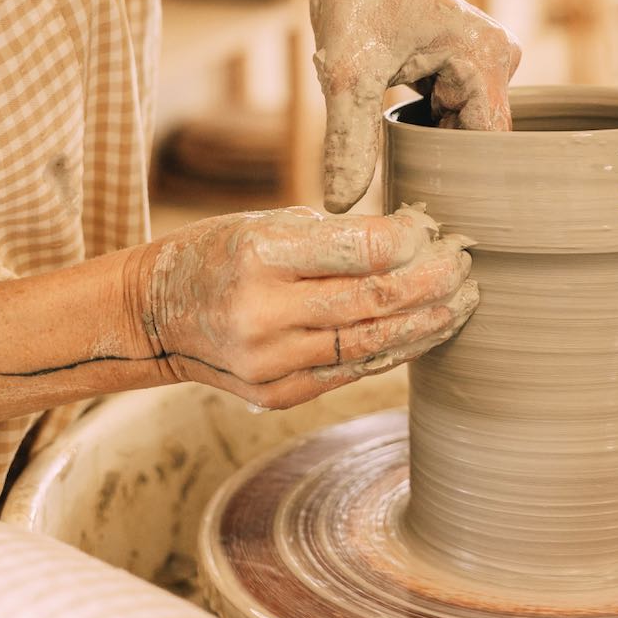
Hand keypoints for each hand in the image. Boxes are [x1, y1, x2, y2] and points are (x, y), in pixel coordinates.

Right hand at [136, 204, 476, 409]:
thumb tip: (411, 241)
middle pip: (373, 301)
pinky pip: (351, 372)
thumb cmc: (218, 253)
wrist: (153, 316)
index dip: (408, 241)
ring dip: (426, 323)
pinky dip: (393, 350)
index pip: (358, 250)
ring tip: (462, 303)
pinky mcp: (277, 395)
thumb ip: (333, 235)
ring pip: (371, 344)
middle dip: (431, 282)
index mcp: (260, 255)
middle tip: (464, 265)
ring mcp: (271, 363)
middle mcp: (264, 314)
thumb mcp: (265, 222)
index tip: (433, 230)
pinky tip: (424, 332)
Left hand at [306, 0, 520, 211]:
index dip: (461, 181)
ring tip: (391, 162)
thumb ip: (348, 140)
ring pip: (459, 131)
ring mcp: (480, 61)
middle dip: (440, 165)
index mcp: (487, 56)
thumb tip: (342, 205)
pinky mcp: (460, 65)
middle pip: (476, 140)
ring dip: (427, 148)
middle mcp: (496, 57)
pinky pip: (448, 116)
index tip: (426, 216)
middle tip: (400, 197)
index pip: (490, 144)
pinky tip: (391, 136)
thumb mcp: (344, 73)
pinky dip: (419, 131)